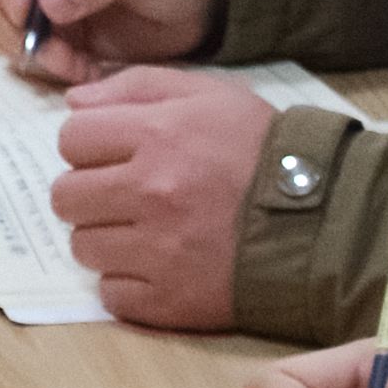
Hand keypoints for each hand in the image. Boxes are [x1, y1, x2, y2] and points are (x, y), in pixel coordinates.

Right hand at [0, 0, 218, 76]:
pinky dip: (55, 68)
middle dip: (15, 26)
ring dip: (33, 52)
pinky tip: (88, 70)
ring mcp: (47, 0)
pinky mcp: (63, 34)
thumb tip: (48, 2)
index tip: (24, 9)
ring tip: (74, 64)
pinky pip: (38, 55)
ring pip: (7, 29)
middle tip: (53, 50)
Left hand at [45, 66, 273, 325]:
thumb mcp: (209, 94)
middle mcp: (150, 193)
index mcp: (157, 136)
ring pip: (83, 247)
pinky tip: (158, 264)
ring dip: (105, 238)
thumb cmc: (263, 151)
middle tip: (123, 194)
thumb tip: (73, 103)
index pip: (70, 139)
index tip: (113, 154)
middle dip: (88, 192)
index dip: (88, 145)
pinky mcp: (170, 301)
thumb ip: (135, 87)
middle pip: (65, 196)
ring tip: (144, 230)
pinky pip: (111, 294)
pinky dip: (127, 282)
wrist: (322, 222)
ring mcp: (158, 251)